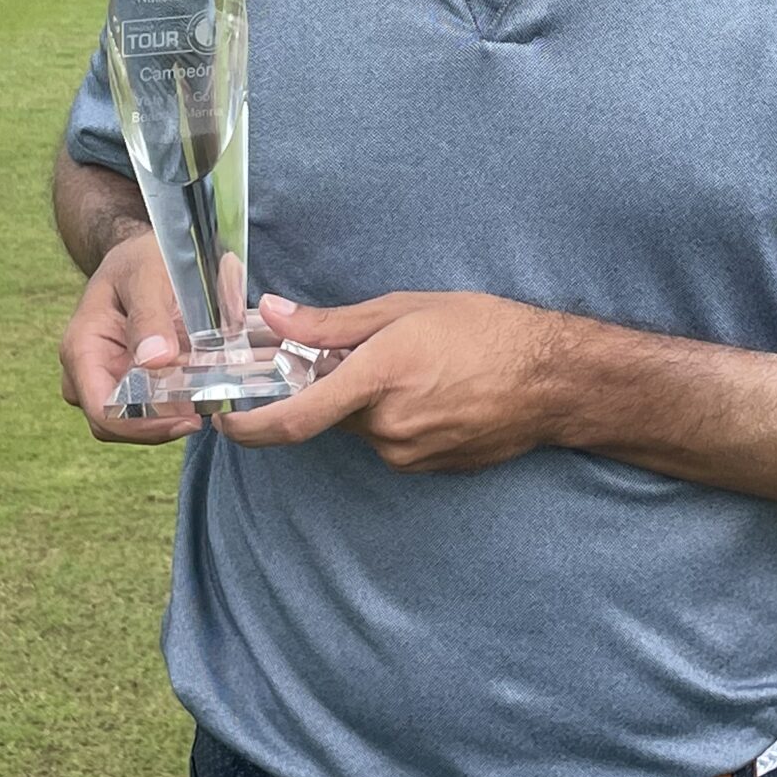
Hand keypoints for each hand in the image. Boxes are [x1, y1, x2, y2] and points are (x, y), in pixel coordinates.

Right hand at [58, 230, 202, 444]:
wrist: (142, 253)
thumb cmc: (140, 258)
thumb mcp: (147, 275)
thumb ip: (148, 317)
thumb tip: (155, 361)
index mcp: (82, 347)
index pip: (102, 411)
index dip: (141, 427)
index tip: (188, 418)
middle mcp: (87, 370)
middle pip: (116, 423)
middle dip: (159, 424)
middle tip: (206, 409)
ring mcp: (106, 377)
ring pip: (133, 419)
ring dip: (168, 415)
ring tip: (208, 396)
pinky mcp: (128, 378)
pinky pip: (148, 405)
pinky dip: (173, 402)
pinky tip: (201, 387)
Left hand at [215, 291, 566, 472]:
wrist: (554, 380)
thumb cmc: (487, 329)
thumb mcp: (406, 308)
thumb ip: (332, 322)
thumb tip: (271, 316)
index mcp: (377, 378)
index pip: (293, 418)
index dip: (246, 427)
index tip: (221, 420)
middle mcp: (387, 426)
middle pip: (328, 414)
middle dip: (330, 388)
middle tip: (362, 354)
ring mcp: (409, 454)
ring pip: (361, 428)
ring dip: (368, 402)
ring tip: (418, 367)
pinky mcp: (429, 469)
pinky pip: (391, 443)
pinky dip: (396, 419)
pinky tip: (436, 392)